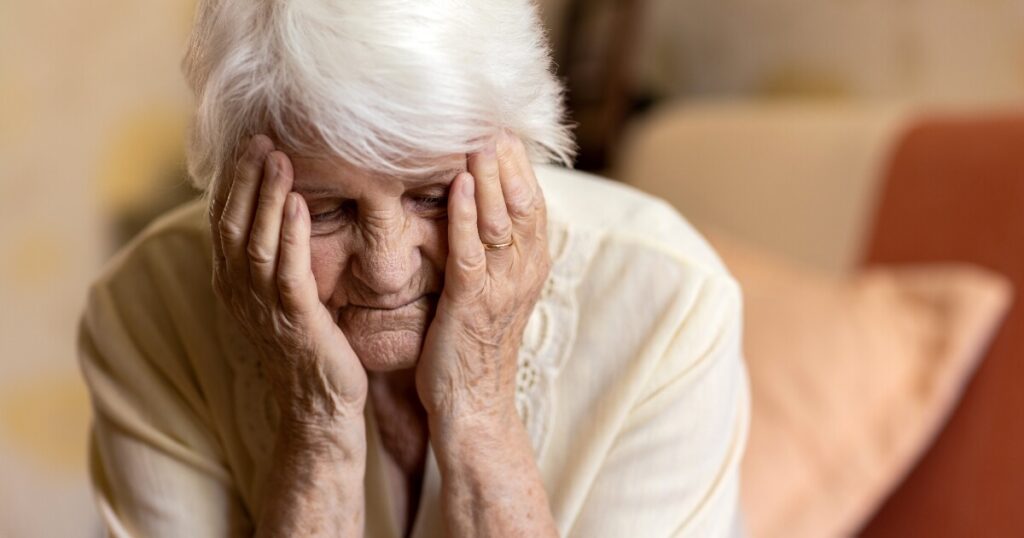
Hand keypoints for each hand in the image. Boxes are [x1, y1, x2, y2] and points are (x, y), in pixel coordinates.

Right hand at [210, 134, 367, 432]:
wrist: (319, 407)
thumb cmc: (308, 347)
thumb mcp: (283, 297)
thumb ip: (276, 259)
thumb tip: (282, 210)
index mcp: (233, 285)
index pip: (223, 222)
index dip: (232, 182)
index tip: (246, 143)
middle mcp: (240, 293)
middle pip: (233, 223)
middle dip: (245, 178)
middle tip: (259, 136)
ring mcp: (264, 308)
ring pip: (255, 241)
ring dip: (266, 195)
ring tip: (277, 156)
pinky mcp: (296, 320)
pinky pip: (288, 270)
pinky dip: (290, 233)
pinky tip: (297, 203)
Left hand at [415, 131, 550, 420]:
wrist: (475, 405)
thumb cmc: (476, 347)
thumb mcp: (494, 291)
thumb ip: (493, 250)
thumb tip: (478, 208)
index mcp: (530, 267)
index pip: (532, 204)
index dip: (520, 166)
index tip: (503, 128)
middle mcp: (523, 272)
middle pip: (521, 204)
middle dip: (507, 161)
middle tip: (491, 119)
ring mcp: (500, 287)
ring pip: (499, 221)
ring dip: (487, 178)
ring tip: (478, 139)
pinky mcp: (471, 302)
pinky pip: (471, 252)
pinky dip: (464, 217)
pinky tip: (456, 186)